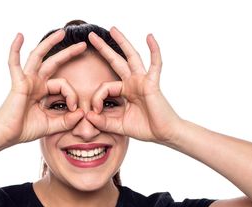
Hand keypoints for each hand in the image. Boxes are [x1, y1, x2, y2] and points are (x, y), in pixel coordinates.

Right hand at [0, 29, 86, 145]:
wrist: (7, 136)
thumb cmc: (25, 130)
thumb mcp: (52, 125)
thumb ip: (67, 121)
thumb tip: (82, 112)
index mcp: (43, 91)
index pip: (63, 85)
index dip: (72, 95)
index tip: (74, 109)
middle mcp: (35, 83)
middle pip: (53, 62)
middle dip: (68, 53)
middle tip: (83, 45)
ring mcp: (26, 81)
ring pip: (38, 56)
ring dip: (49, 43)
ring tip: (62, 32)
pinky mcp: (18, 83)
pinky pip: (14, 63)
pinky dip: (15, 49)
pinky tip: (19, 35)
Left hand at [86, 27, 181, 144]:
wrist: (163, 133)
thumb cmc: (145, 128)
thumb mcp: (118, 125)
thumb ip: (103, 121)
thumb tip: (87, 115)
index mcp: (124, 91)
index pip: (104, 87)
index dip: (96, 98)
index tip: (93, 111)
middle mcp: (133, 82)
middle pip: (116, 61)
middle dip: (103, 48)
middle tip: (90, 36)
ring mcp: (143, 80)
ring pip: (131, 57)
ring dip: (122, 42)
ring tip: (112, 29)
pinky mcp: (153, 82)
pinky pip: (155, 64)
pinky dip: (154, 50)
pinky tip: (150, 36)